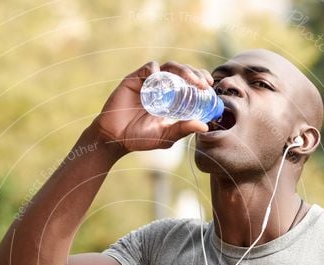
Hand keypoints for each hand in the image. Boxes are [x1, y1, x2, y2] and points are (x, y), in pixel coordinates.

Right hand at [92, 60, 212, 153]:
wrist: (114, 138)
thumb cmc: (139, 138)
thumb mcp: (166, 136)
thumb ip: (183, 129)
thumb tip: (204, 126)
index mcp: (171, 97)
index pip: (189, 82)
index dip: (200, 79)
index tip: (209, 85)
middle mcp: (161, 87)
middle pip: (182, 71)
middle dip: (195, 74)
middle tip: (203, 84)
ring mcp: (148, 82)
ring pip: (169, 67)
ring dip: (182, 71)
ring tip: (190, 81)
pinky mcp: (134, 79)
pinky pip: (149, 68)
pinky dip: (157, 71)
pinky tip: (161, 79)